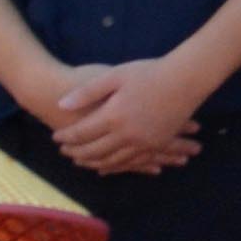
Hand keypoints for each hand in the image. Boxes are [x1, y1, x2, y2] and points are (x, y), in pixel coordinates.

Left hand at [43, 64, 206, 173]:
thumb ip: (87, 92)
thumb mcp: (113, 75)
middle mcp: (127, 134)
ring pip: (113, 160)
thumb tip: (61, 104)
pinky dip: (117, 167)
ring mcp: (144, 142)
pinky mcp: (157, 144)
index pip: (82, 133)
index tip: (55, 138)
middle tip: (64, 153)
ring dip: (94, 163)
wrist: (185, 79)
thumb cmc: (148, 72)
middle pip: (95, 151)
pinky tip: (107, 168)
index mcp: (113, 116)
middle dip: (77, 153)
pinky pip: (133, 162)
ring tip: (81, 163)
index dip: (66, 137)